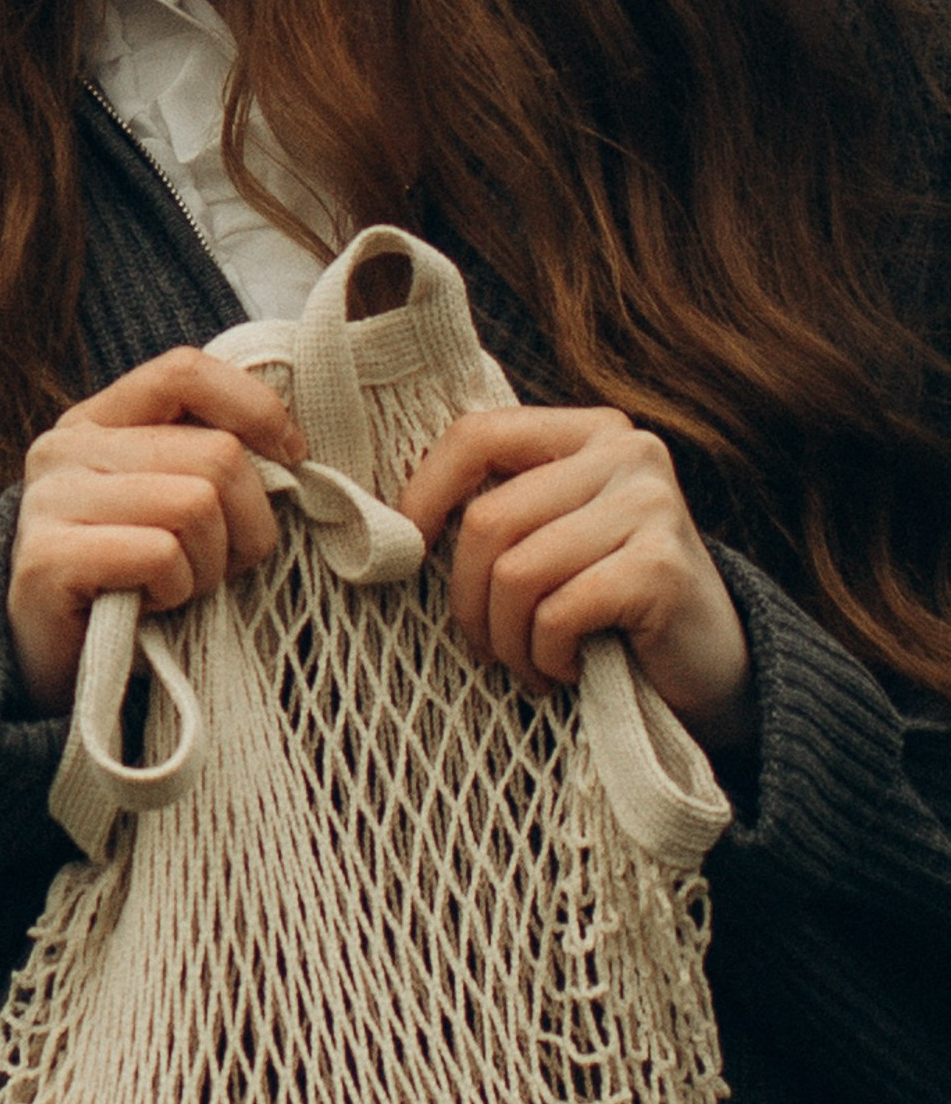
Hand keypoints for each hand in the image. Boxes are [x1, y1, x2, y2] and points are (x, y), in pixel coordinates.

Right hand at [8, 348, 306, 713]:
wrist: (55, 669)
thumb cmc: (134, 587)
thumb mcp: (175, 510)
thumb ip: (210, 465)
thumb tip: (291, 448)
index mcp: (98, 421)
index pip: (185, 372)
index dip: (254, 408)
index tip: (292, 456)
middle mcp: (65, 448)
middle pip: (214, 455)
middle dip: (246, 524)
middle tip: (224, 567)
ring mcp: (49, 500)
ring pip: (195, 505)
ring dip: (210, 565)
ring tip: (180, 588)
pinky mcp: (47, 558)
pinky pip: (160, 556)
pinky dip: (176, 592)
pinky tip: (150, 606)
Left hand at [397, 406, 753, 749]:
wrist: (711, 668)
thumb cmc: (612, 609)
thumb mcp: (555, 542)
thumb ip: (504, 513)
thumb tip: (392, 526)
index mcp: (589, 432)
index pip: (477, 435)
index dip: (423, 496)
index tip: (406, 556)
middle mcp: (626, 451)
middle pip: (488, 521)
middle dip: (470, 604)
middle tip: (489, 650)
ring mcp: (650, 504)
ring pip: (516, 574)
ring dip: (509, 642)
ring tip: (532, 665)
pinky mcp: (661, 566)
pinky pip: (556, 615)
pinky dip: (547, 659)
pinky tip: (570, 671)